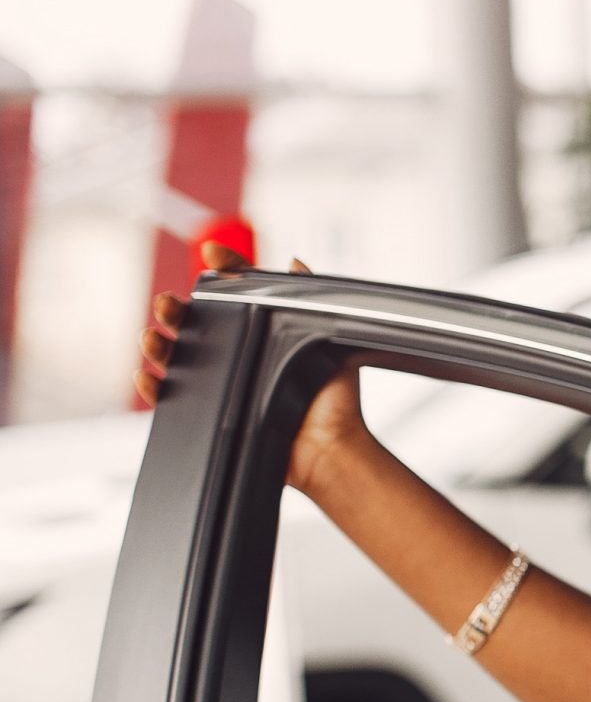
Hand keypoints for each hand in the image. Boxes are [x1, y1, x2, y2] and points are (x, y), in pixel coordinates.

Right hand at [135, 244, 366, 497]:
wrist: (330, 449)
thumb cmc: (333, 401)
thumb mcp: (325, 343)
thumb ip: (310, 302)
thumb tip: (294, 264)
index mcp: (259, 332)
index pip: (234, 293)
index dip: (222, 270)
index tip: (212, 253)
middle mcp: (236, 354)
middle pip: (193, 323)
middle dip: (173, 308)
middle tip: (168, 303)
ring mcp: (219, 383)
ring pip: (175, 357)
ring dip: (156, 343)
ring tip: (152, 336)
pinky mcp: (209, 414)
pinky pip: (170, 400)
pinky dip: (151, 387)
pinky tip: (146, 376)